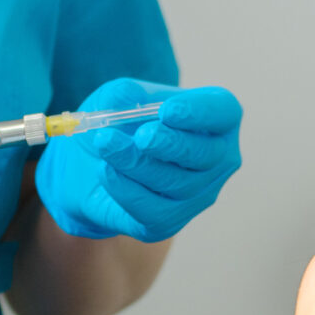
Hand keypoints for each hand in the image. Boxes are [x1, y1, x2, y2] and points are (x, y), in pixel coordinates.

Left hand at [35, 77, 242, 243]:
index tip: (167, 111)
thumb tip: (129, 97)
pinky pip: (154, 210)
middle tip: (142, 137)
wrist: (89, 166)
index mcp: (213, 118)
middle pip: (206, 154)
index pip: (224, 112)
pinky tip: (106, 171)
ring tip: (106, 145)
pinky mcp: (170, 221)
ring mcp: (197, 194)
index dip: (200, 112)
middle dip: (171, 145)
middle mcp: (215, 158)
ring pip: (177, 184)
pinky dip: (126, 189)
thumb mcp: (116, 97)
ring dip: (137, 164)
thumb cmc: (119, 124)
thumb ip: (125, 93)